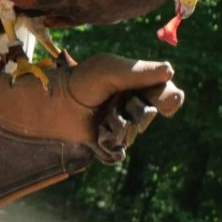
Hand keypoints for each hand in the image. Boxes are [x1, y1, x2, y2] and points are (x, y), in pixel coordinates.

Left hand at [0, 53, 183, 162]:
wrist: (51, 104)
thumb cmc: (80, 81)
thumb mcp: (109, 71)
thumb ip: (139, 71)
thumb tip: (170, 71)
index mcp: (137, 83)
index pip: (168, 94)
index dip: (167, 99)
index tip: (160, 103)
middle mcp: (131, 102)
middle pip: (150, 116)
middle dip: (134, 114)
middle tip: (117, 108)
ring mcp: (120, 123)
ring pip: (134, 135)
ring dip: (118, 128)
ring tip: (100, 119)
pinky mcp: (107, 142)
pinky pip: (119, 151)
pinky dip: (108, 144)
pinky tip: (97, 135)